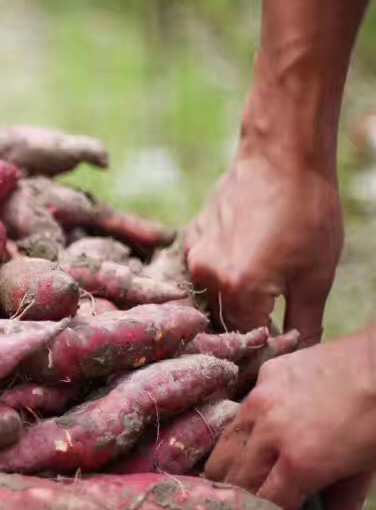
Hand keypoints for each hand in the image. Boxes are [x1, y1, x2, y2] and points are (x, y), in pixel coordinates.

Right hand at [186, 146, 341, 344]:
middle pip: (225, 320)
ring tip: (268, 278)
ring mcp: (195, 253)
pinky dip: (226, 271)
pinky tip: (253, 254)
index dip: (269, 346)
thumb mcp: (316, 277)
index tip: (287, 341)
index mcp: (237, 290)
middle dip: (249, 325)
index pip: (247, 340)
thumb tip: (297, 354)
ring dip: (236, 297)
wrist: (282, 155)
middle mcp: (205, 276)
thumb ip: (303, 325)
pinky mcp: (194, 235)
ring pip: (213, 294)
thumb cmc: (307, 212)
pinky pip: (207, 267)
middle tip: (280, 313)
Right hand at [205, 329, 375, 509]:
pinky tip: (262, 428)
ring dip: (231, 464)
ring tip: (238, 473)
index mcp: (301, 463)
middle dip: (240, 497)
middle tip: (244, 505)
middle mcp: (271, 433)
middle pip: (235, 478)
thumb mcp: (367, 465)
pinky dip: (248, 425)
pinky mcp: (266, 375)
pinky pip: (245, 407)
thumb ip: (344, 500)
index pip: (265, 503)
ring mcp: (262, 400)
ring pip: (227, 443)